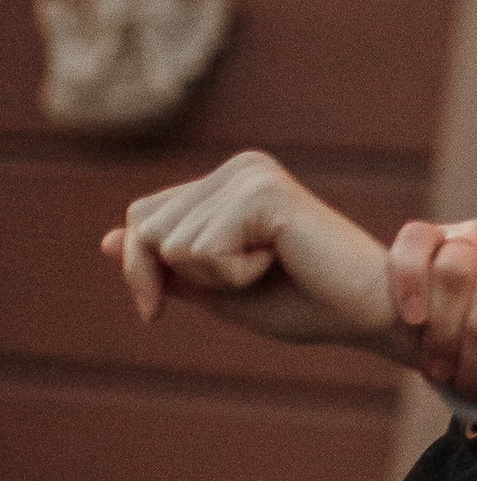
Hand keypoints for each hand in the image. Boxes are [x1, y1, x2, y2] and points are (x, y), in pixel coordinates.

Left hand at [107, 152, 404, 351]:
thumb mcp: (218, 290)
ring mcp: (252, 175)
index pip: (141, 219)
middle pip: (146, 229)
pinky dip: (234, 277)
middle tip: (250, 280)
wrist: (369, 313)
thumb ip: (166, 266)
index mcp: (229, 181)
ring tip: (272, 268)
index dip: (141, 270)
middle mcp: (239, 167)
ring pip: (171, 244)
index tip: (158, 310)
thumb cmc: (306, 303)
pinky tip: (280, 262)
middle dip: (179, 277)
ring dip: (217, 278)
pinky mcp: (264, 194)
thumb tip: (102, 242)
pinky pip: (202, 252)